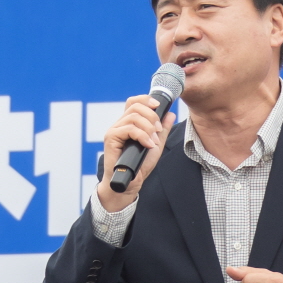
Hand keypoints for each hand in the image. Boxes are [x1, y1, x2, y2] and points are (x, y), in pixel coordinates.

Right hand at [96, 93, 168, 211]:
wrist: (130, 182)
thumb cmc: (140, 165)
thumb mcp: (156, 145)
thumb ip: (162, 130)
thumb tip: (171, 113)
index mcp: (129, 124)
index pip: (134, 102)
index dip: (146, 99)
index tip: (158, 106)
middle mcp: (119, 124)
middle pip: (135, 106)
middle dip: (152, 116)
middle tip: (158, 131)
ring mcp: (114, 130)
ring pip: (133, 117)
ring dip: (148, 128)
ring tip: (153, 142)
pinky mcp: (111, 138)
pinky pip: (129, 129)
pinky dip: (142, 136)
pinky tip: (148, 145)